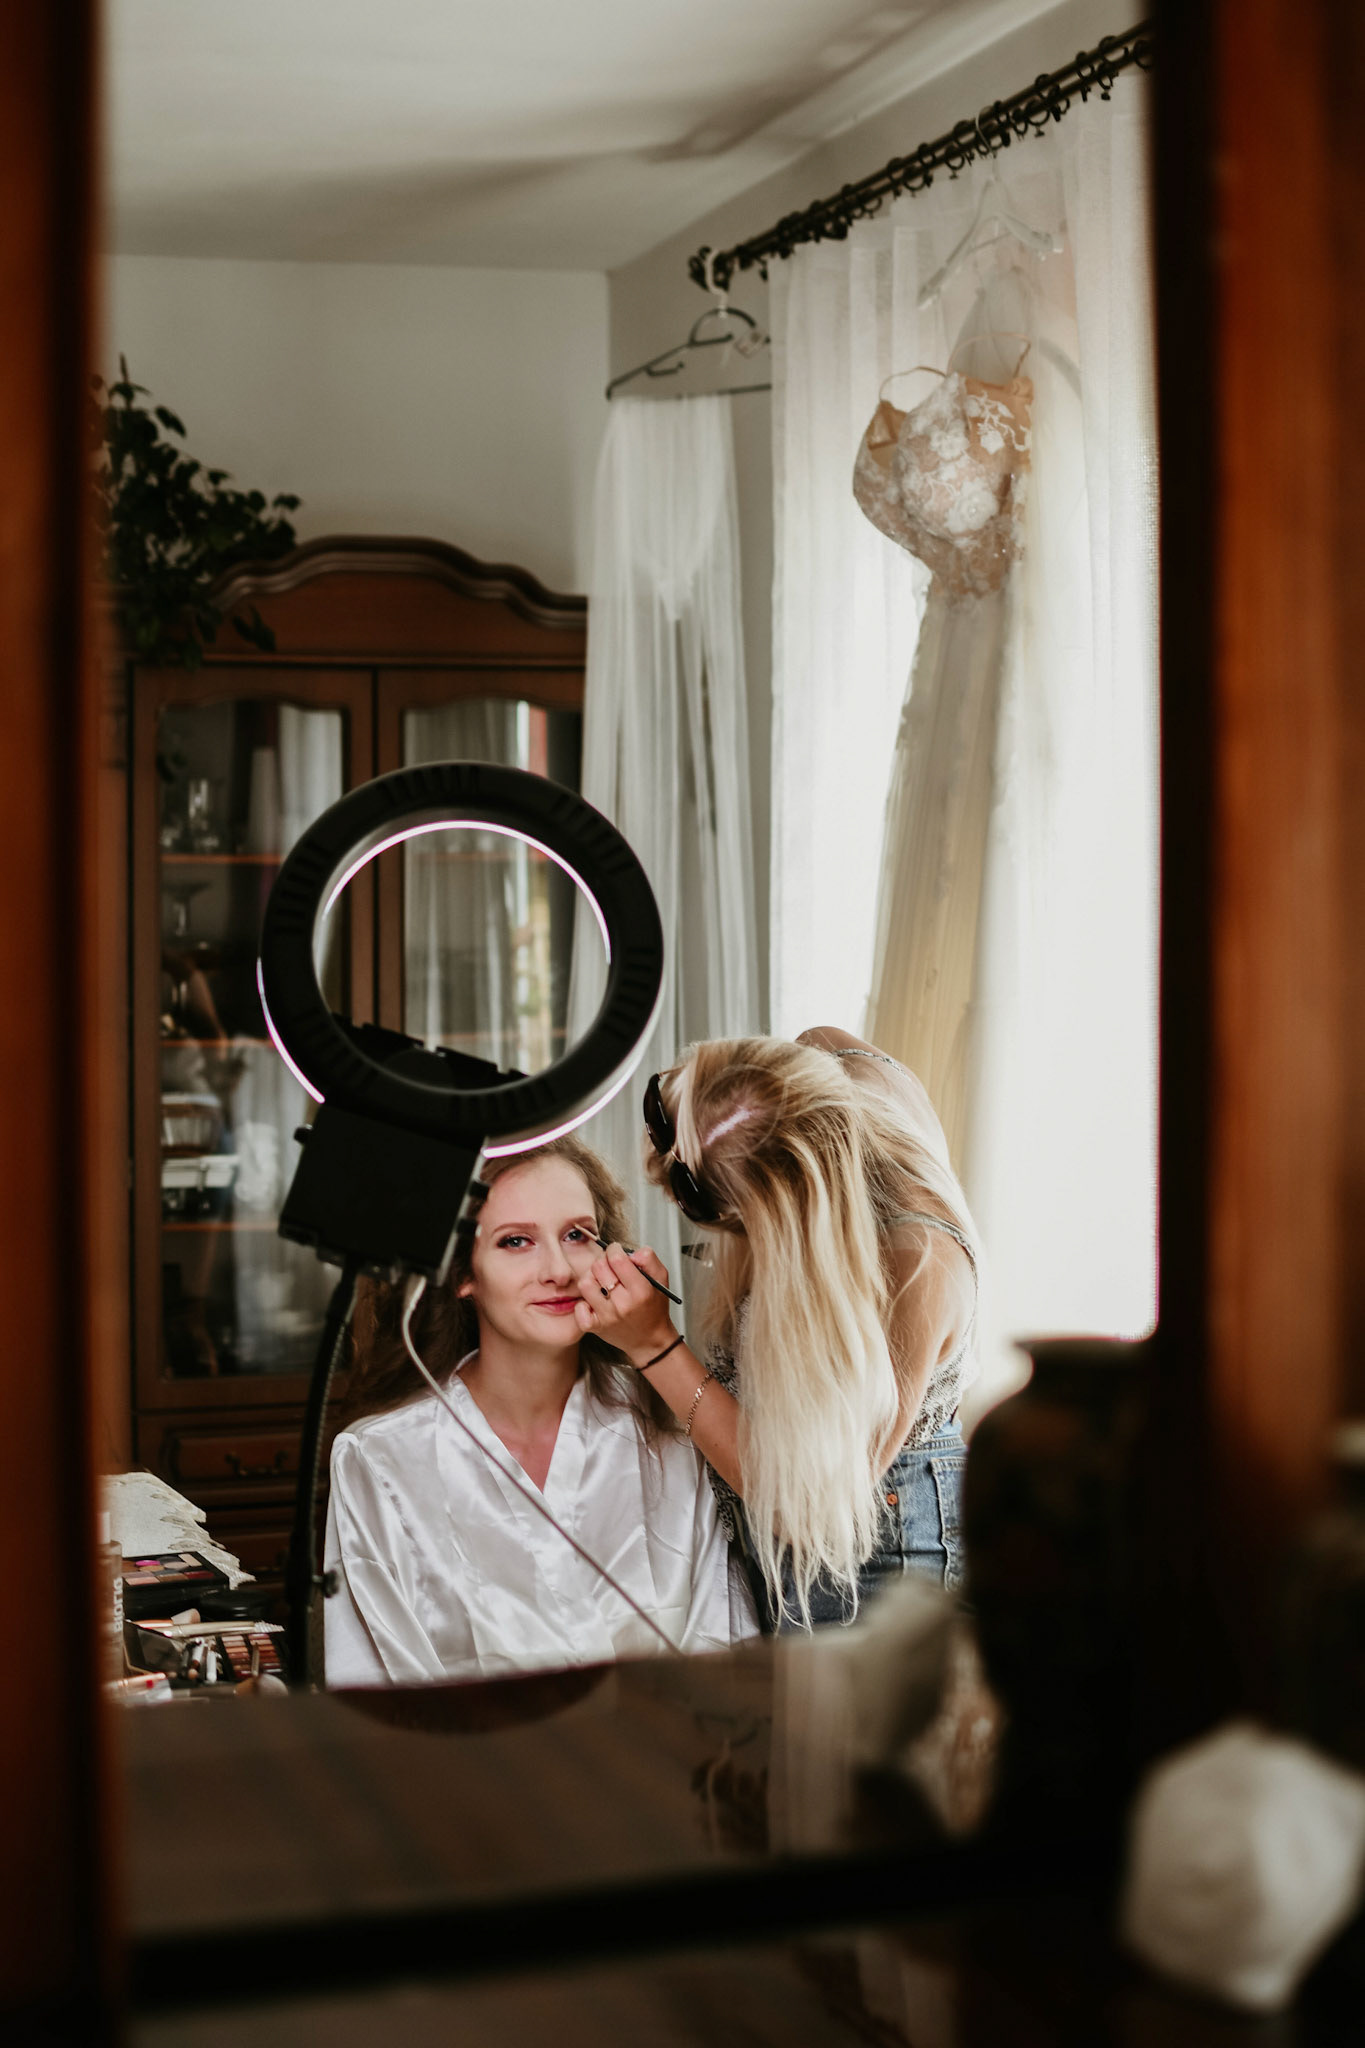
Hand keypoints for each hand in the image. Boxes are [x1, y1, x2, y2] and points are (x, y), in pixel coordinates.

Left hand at [574, 1242, 676, 1365]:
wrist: (650, 1340)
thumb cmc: (654, 1309)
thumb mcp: (661, 1279)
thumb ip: (648, 1259)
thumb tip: (630, 1252)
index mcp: (641, 1290)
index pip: (617, 1259)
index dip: (614, 1249)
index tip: (615, 1251)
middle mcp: (623, 1304)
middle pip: (598, 1267)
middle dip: (603, 1262)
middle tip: (609, 1267)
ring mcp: (607, 1316)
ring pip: (585, 1283)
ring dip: (592, 1279)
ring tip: (601, 1283)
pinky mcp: (595, 1327)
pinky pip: (579, 1307)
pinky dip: (583, 1302)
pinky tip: (595, 1301)